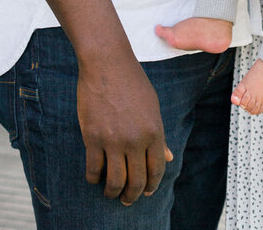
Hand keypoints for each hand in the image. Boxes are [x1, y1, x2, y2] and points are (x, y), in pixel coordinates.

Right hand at [77, 51, 173, 204]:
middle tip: (127, 200)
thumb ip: (159, 134)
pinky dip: (93, 179)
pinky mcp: (93, 137)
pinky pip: (93, 169)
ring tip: (111, 193)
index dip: (151, 185)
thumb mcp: (152, 106)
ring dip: (113, 192)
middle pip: (136, 181)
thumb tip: (169, 156)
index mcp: (154, 131)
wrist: (107, 63)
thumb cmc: (132, 81)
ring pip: (114, 181)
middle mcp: (135, 139)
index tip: (146, 192)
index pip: (157, 169)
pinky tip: (94, 178)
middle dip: (132, 196)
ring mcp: (113, 140)